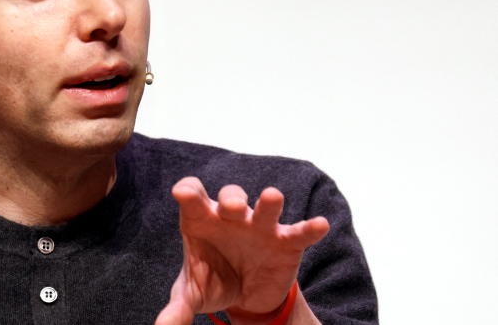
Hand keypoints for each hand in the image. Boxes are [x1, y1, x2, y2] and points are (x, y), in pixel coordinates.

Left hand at [155, 177, 329, 324]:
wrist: (244, 296)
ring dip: (269, 202)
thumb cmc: (212, 280)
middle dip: (233, 199)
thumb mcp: (193, 294)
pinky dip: (310, 228)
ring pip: (266, 207)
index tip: (183, 193)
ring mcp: (260, 227)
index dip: (189, 191)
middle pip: (231, 197)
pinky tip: (320, 225)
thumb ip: (177, 308)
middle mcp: (231, 216)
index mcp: (202, 219)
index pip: (193, 195)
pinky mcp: (286, 242)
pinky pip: (299, 232)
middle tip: (232, 208)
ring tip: (272, 197)